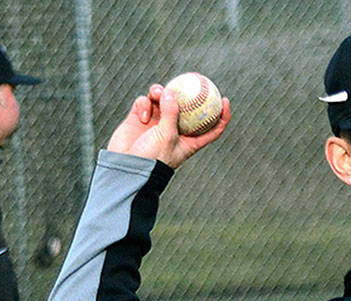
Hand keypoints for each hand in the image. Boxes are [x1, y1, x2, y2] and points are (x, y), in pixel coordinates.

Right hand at [105, 83, 229, 168]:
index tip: (225, 100)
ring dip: (159, 93)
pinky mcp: (140, 118)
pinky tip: (142, 115)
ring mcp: (157, 123)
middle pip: (185, 107)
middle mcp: (174, 130)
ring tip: (157, 93)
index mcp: (189, 141)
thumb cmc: (152, 158)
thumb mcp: (167, 136)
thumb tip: (171, 92)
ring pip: (162, 99)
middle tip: (187, 82)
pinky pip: (145, 102)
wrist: (125, 167)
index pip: (211, 128)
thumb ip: (171, 113)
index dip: (221, 115)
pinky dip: (144, 104)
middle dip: (185, 94)